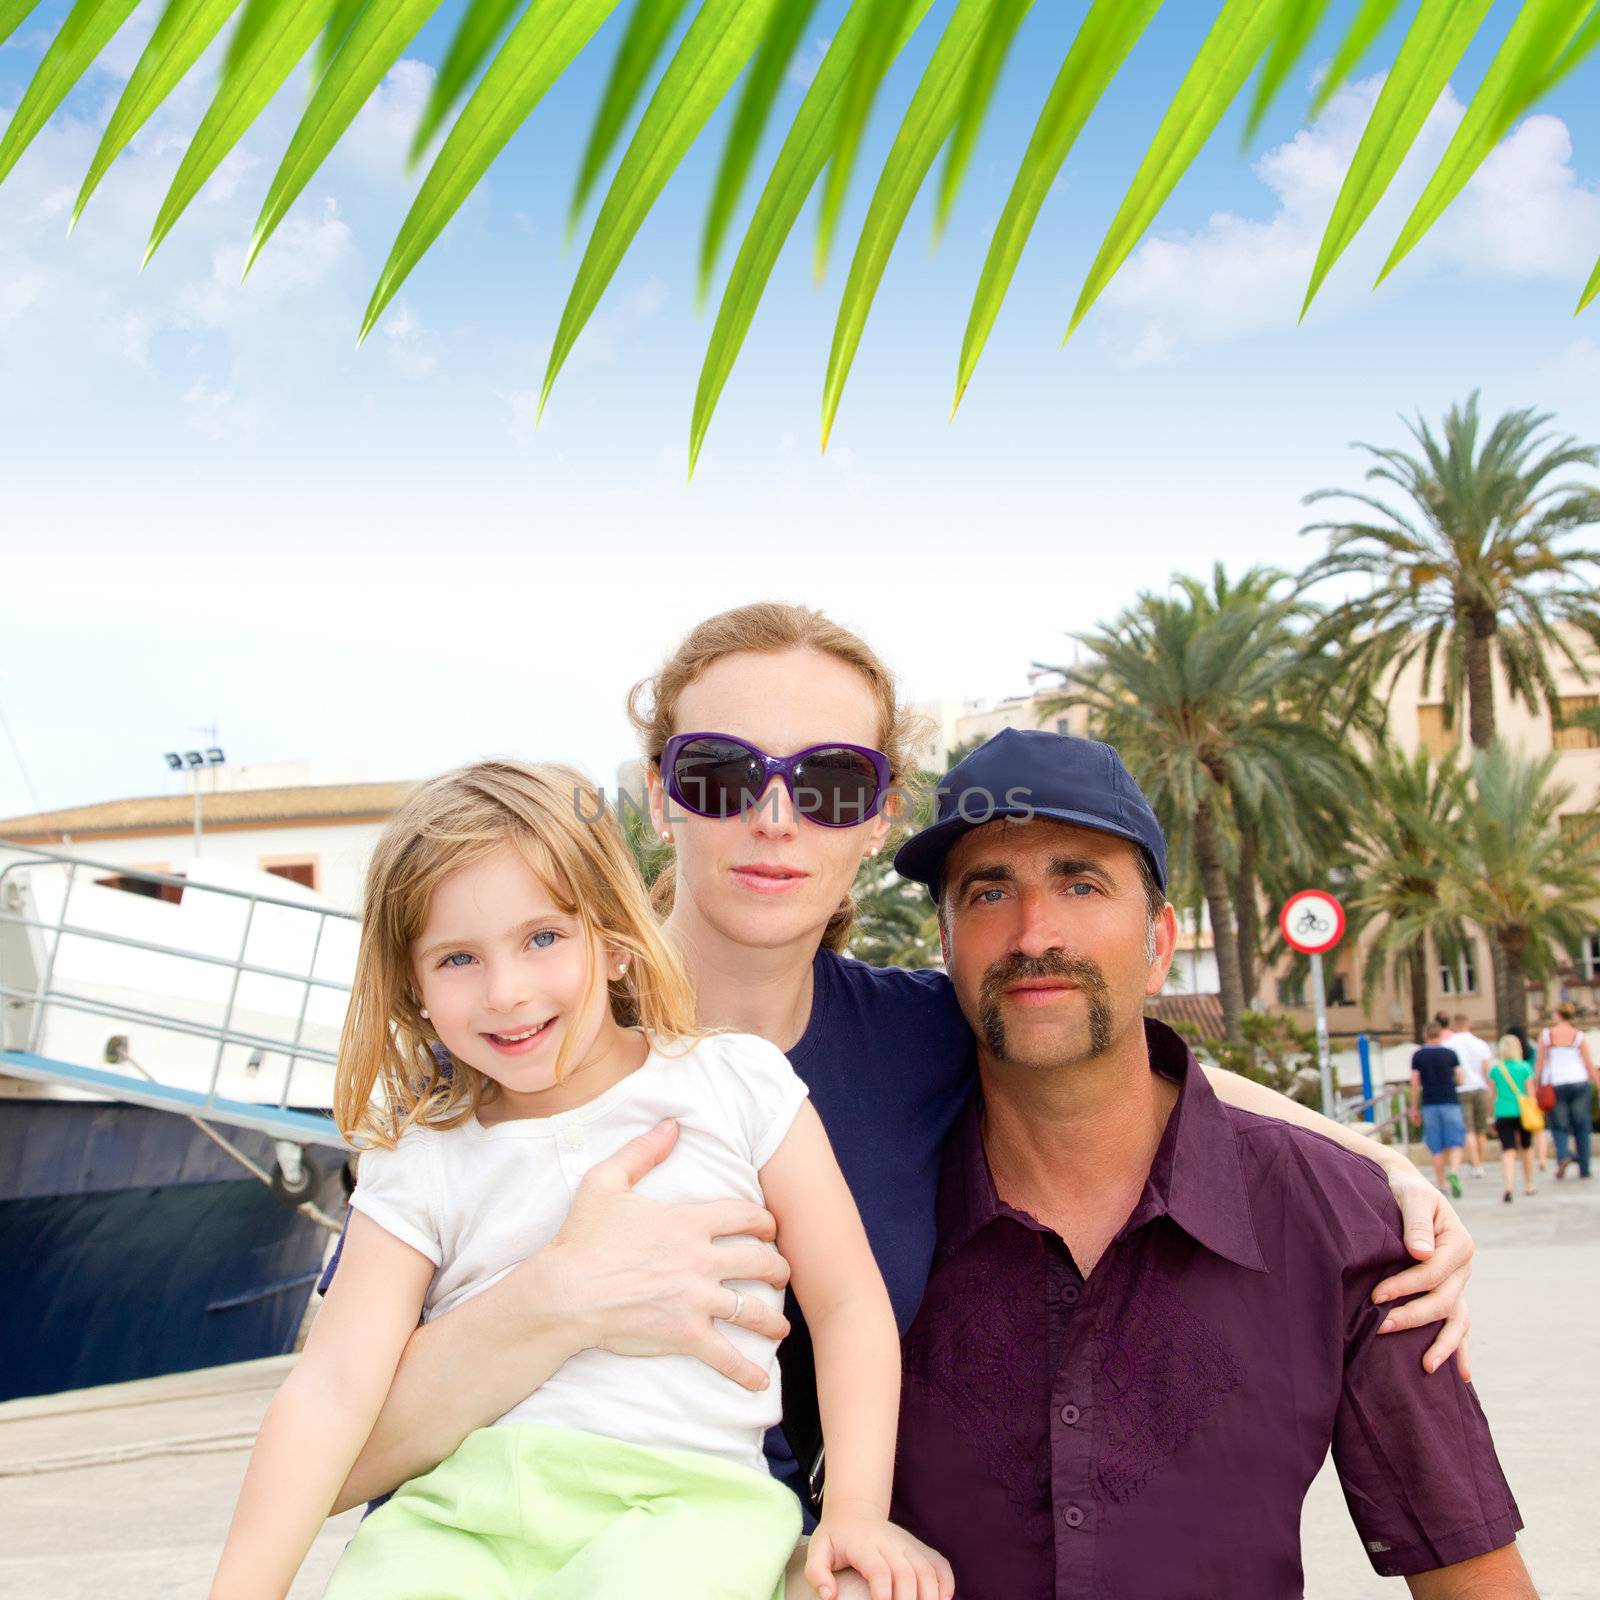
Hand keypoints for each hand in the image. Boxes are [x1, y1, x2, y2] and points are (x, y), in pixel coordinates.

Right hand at [541, 1118, 790, 1390]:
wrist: (565, 1293)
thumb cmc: (583, 1238)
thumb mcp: (607, 1182)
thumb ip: (643, 1151)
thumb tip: (672, 1124)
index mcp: (689, 1223)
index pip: (747, 1216)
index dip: (766, 1222)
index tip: (771, 1229)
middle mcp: (701, 1260)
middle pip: (760, 1262)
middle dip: (778, 1269)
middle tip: (781, 1274)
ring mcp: (696, 1300)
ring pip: (752, 1310)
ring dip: (772, 1320)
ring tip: (780, 1328)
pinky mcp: (685, 1335)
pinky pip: (726, 1356)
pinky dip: (746, 1372)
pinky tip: (760, 1381)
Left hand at [804, 1505, 954, 1599]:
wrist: (856, 1511)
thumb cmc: (837, 1538)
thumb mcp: (818, 1549)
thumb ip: (817, 1572)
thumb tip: (830, 1596)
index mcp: (864, 1544)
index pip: (879, 1570)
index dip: (883, 1594)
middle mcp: (890, 1542)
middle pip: (907, 1574)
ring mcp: (908, 1544)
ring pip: (927, 1570)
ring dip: (930, 1596)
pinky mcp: (921, 1548)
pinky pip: (940, 1565)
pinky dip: (946, 1584)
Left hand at [1373, 1163, 1473, 1378]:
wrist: (1405, 1188)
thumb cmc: (1404, 1190)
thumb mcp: (1411, 1196)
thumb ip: (1416, 1222)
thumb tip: (1422, 1253)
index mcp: (1459, 1243)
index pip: (1433, 1273)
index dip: (1406, 1286)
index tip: (1376, 1296)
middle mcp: (1463, 1267)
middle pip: (1444, 1301)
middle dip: (1413, 1316)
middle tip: (1381, 1326)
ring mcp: (1459, 1283)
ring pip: (1458, 1320)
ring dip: (1443, 1344)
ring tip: (1425, 1366)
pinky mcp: (1449, 1292)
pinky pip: (1458, 1323)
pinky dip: (1459, 1347)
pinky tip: (1460, 1374)